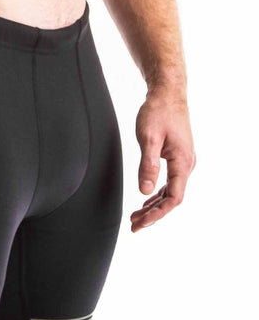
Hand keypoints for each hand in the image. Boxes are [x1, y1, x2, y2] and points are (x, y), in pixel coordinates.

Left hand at [131, 89, 195, 231]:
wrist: (167, 93)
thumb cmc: (158, 112)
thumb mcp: (149, 138)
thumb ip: (147, 165)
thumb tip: (144, 190)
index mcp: (182, 162)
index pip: (174, 197)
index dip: (158, 214)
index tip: (141, 223)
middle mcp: (186, 164)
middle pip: (171, 198)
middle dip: (153, 215)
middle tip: (134, 226)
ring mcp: (182, 162)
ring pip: (170, 192)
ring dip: (153, 206)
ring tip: (136, 218)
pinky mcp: (176, 158)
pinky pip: (169, 183)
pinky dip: (156, 194)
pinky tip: (146, 200)